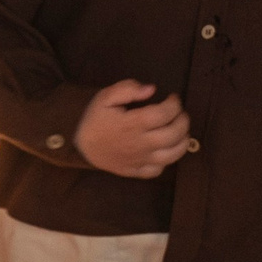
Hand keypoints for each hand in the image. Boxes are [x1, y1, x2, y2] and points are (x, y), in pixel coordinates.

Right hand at [74, 81, 192, 180]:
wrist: (79, 144)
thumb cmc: (95, 118)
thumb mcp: (106, 97)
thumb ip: (128, 89)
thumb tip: (151, 89)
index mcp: (132, 124)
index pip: (164, 113)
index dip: (174, 104)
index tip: (173, 98)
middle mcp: (140, 144)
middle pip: (174, 134)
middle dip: (183, 121)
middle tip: (180, 113)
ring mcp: (140, 160)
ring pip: (172, 155)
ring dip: (183, 141)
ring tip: (180, 131)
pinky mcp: (136, 171)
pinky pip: (159, 170)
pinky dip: (167, 160)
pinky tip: (164, 149)